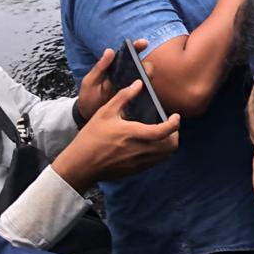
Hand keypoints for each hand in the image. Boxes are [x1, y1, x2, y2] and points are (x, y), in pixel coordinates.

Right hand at [53, 80, 179, 192]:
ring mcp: (138, 163)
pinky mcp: (134, 171)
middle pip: (171, 146)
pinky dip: (158, 153)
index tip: (175, 116)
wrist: (79, 165)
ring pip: (165, 156)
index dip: (175, 123)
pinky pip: (155, 162)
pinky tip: (149, 144)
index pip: (164, 131)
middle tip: (169, 125)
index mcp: (133, 134)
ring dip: (168, 144)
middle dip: (175, 134)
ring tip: (161, 134)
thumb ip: (124, 97)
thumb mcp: (105, 112)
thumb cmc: (91, 138)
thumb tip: (139, 83)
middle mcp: (139, 150)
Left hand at [76, 38, 149, 120]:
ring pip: (146, 78)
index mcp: (116, 67)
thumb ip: (100, 67)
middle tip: (142, 69)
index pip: (129, 53)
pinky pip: (144, 92)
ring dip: (146, 78)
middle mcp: (126, 74)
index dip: (137, 47)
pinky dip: (146, 91)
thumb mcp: (90, 81)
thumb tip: (110, 50)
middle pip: (142, 65)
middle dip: (145, 65)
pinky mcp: (134, 97)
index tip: (143, 43)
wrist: (88, 115)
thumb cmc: (88, 96)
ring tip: (142, 82)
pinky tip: (143, 93)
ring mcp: (131, 86)